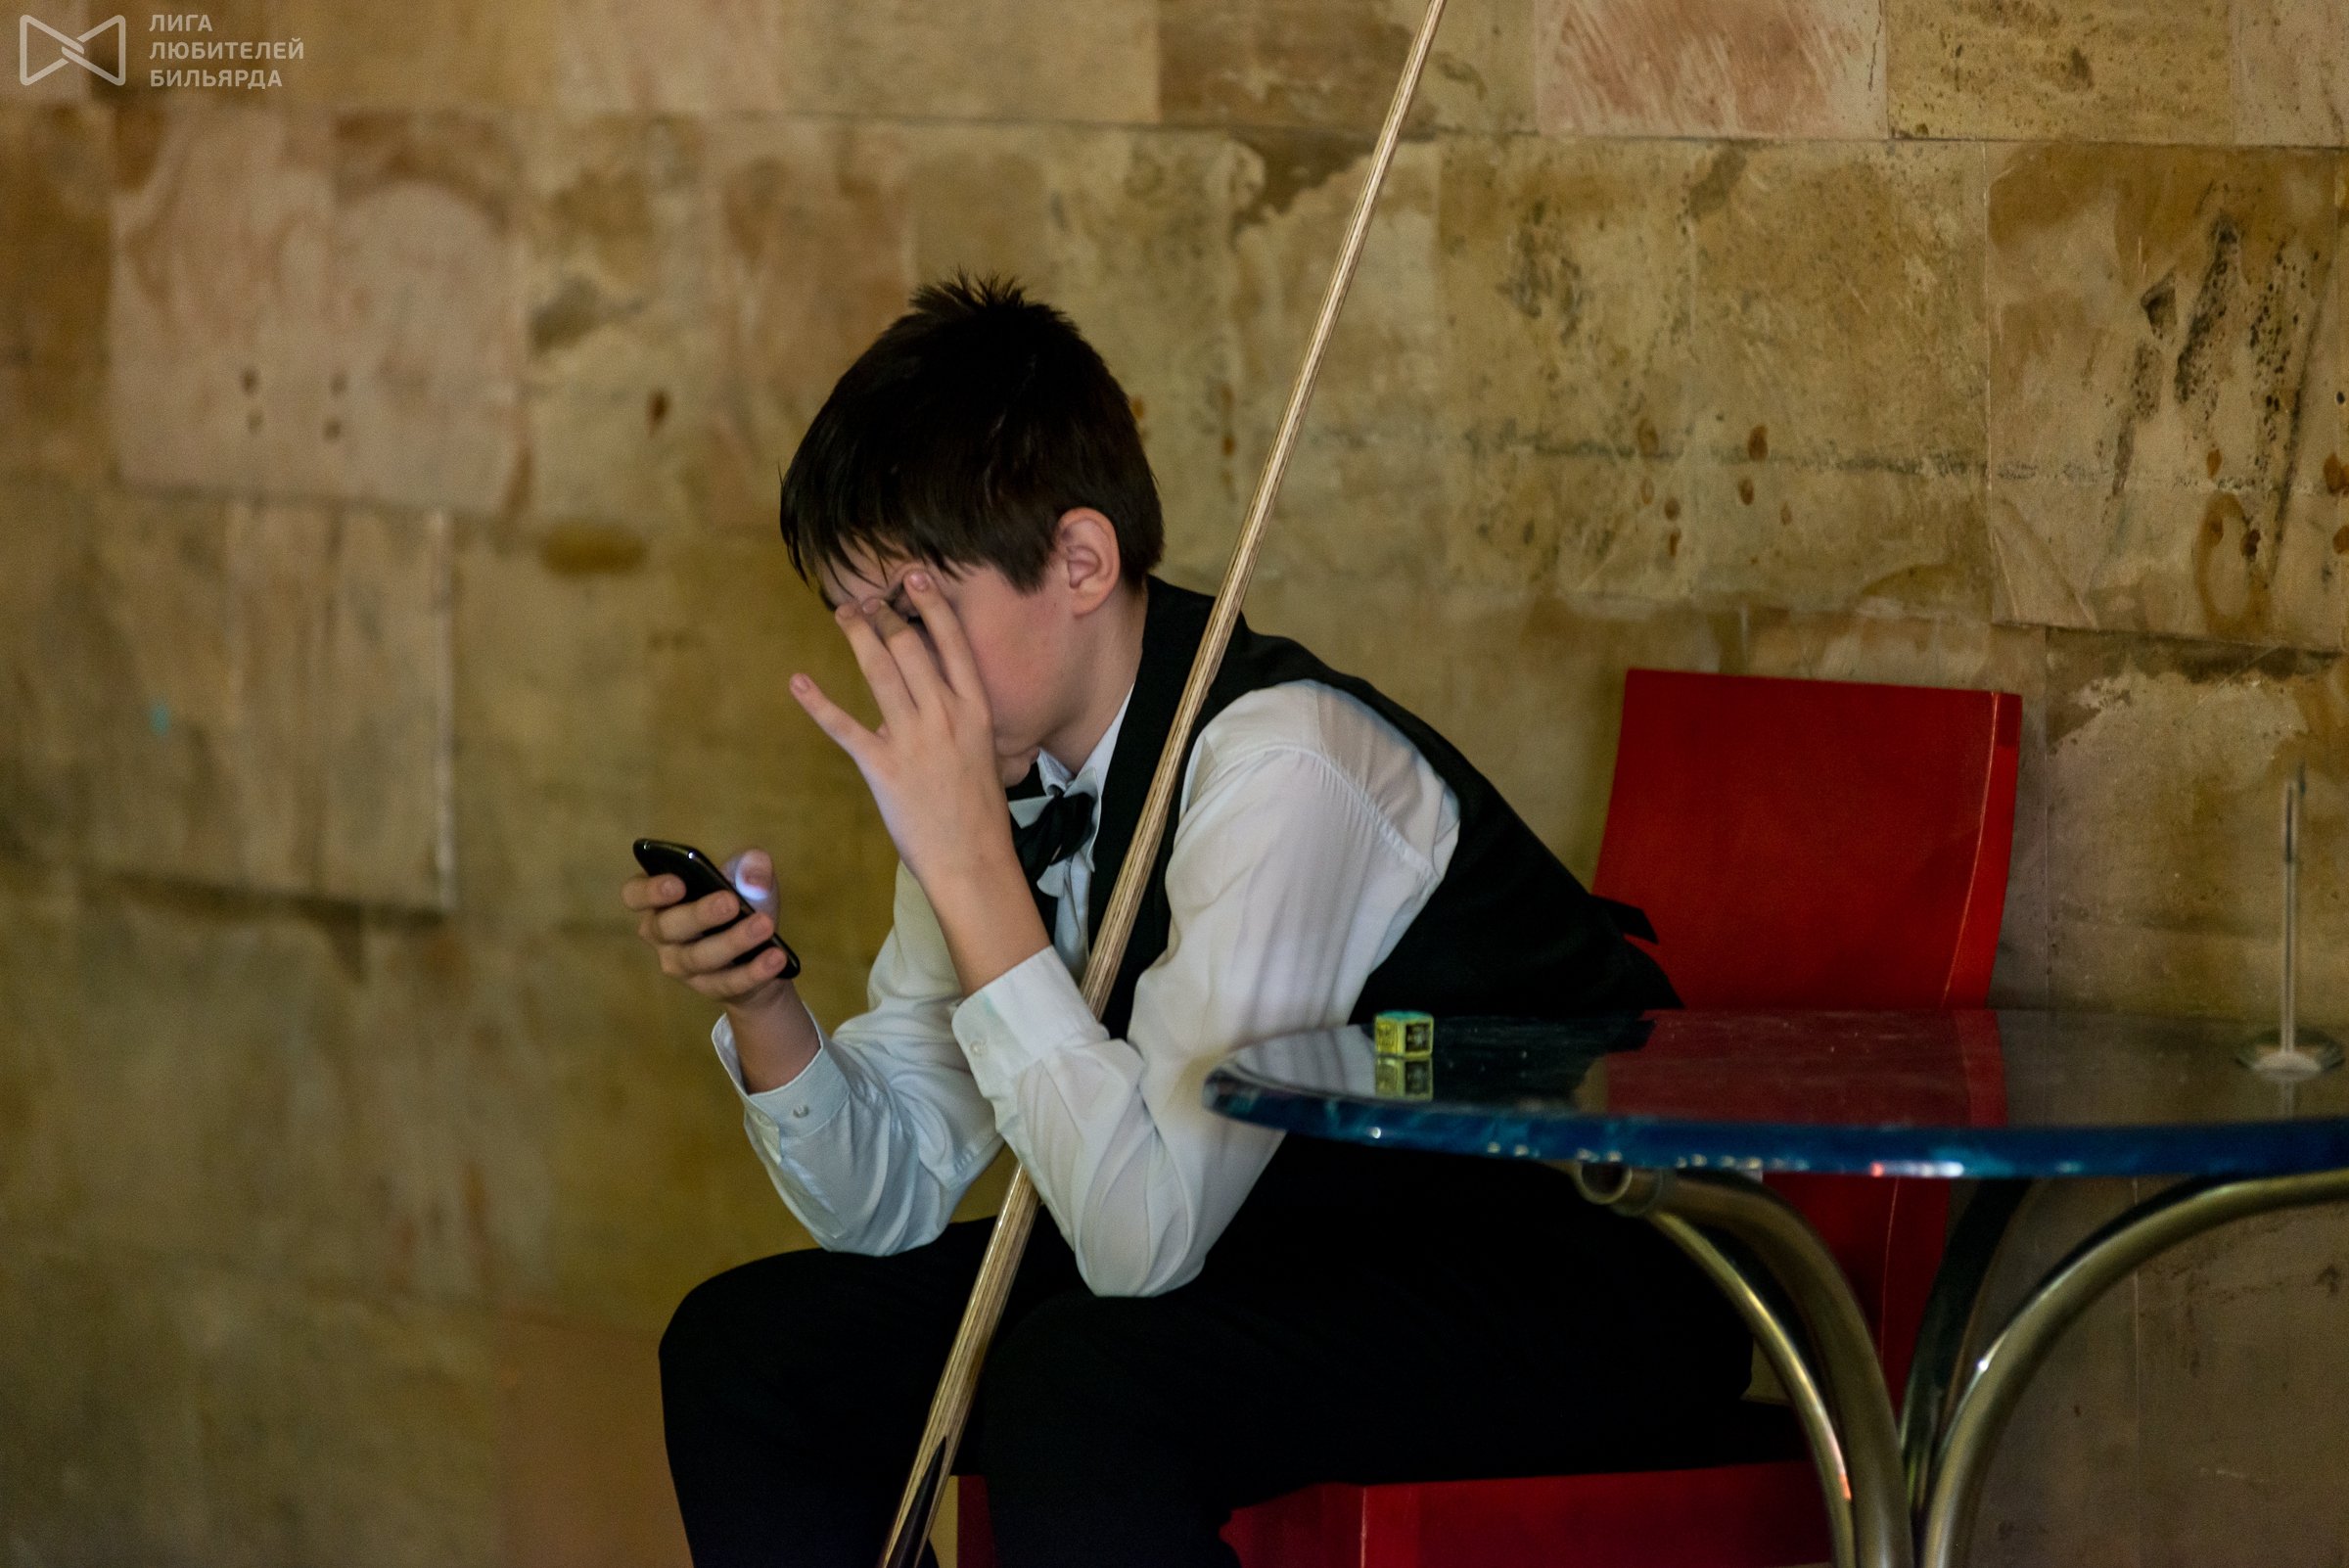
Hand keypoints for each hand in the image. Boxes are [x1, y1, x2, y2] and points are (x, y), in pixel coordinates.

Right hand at [621, 846, 796, 1004]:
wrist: (760, 957)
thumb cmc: (740, 909)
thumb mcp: (749, 883)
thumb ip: (750, 869)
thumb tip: (755, 863)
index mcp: (661, 900)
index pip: (634, 894)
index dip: (650, 890)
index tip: (677, 883)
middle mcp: (662, 935)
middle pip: (667, 927)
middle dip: (699, 914)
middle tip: (730, 902)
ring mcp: (682, 966)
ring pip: (699, 957)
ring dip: (733, 941)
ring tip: (764, 926)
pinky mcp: (710, 988)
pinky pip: (728, 982)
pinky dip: (754, 970)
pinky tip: (775, 957)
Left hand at [789, 570, 1022, 895]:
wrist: (973, 859)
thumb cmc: (979, 811)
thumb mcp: (983, 753)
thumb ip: (956, 721)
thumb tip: (922, 704)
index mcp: (975, 710)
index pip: (952, 643)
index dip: (931, 604)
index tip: (914, 576)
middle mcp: (945, 715)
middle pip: (910, 647)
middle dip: (884, 616)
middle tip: (866, 600)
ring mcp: (913, 738)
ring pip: (880, 670)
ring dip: (858, 635)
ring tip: (842, 613)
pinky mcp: (882, 766)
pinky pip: (844, 726)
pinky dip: (818, 702)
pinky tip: (799, 681)